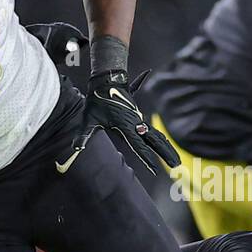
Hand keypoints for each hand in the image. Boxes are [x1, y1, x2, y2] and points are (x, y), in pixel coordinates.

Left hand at [60, 69, 179, 173]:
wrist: (106, 81)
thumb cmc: (97, 100)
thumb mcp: (88, 119)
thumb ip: (83, 135)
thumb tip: (76, 148)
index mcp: (126, 126)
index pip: (139, 147)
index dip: (147, 159)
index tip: (154, 170)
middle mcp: (136, 124)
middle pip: (155, 141)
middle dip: (166, 154)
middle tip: (176, 165)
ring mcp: (139, 120)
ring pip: (157, 136)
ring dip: (167, 147)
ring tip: (175, 160)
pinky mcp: (139, 118)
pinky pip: (153, 131)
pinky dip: (162, 139)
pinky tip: (167, 145)